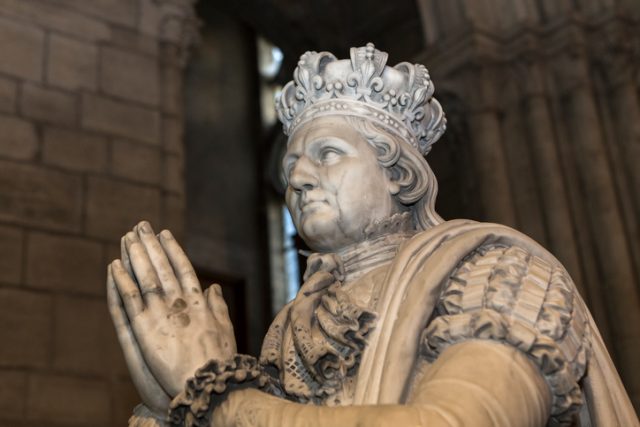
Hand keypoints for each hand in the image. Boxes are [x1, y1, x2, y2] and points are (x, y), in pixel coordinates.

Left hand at [109, 221, 236, 396]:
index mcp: (198, 302)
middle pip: (161, 267)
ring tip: (127, 237)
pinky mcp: (144, 328)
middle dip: (151, 245)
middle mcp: (179, 302)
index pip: (183, 268)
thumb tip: (214, 287)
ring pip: (145, 277)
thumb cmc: (220, 362)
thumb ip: (218, 307)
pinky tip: (114, 265)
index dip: (172, 250)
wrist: (206, 383)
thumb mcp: (225, 330)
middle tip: (140, 225)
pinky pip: (130, 298)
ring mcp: (160, 314)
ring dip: (135, 255)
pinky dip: (121, 280)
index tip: (165, 234)